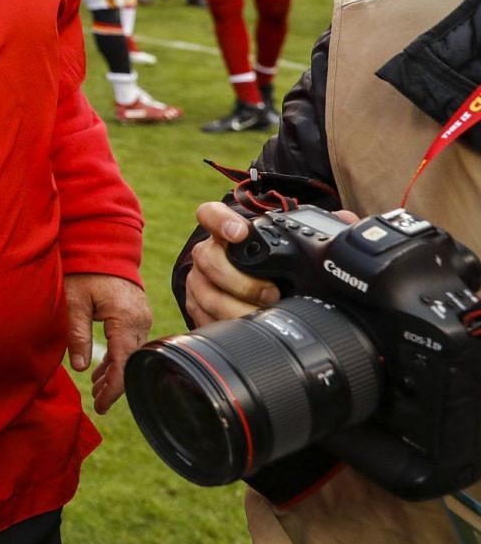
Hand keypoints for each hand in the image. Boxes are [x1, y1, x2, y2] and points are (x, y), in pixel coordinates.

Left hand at [64, 273, 152, 414]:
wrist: (102, 245)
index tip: (101, 406)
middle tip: (97, 403)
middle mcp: (140, 320)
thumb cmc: (83, 270)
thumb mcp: (73, 301)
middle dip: (115, 385)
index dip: (113, 388)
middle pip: (131, 362)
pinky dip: (118, 357)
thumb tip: (82, 368)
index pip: (123, 362)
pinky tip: (103, 370)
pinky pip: (130, 342)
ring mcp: (142, 317)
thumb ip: (77, 334)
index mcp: (125, 318)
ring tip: (97, 391)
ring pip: (131, 354)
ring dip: (116, 372)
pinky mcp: (137, 314)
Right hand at [185, 203, 358, 326]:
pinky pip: (202, 317)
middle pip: (208, 259)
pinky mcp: (195, 307)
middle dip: (241, 281)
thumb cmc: (277, 268)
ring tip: (263, 315)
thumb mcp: (296, 248)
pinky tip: (246, 328)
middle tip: (272, 293)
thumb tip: (347, 222)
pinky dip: (224, 325)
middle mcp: (209, 254)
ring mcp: (199, 280)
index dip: (221, 221)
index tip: (240, 233)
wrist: (258, 294)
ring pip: (206, 293)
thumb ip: (320, 230)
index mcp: (229, 233)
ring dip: (236, 307)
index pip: (210, 215)